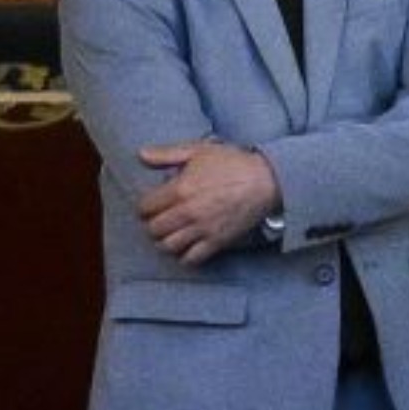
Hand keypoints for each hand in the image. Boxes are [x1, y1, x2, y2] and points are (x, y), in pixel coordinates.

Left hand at [136, 141, 279, 264]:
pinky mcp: (218, 240)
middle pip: (153, 229)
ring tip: (171, 235)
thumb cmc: (233, 163)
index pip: (145, 208)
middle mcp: (187, 212)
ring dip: (165, 241)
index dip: (145, 206)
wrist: (267, 180)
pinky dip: (185, 256)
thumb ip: (167, 154)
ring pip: (168, 246)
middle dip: (153, 225)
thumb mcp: (199, 151)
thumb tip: (141, 155)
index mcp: (179, 189)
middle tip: (160, 220)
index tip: (152, 205)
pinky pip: (192, 258)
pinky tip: (187, 247)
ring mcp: (202, 229)